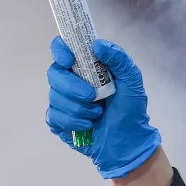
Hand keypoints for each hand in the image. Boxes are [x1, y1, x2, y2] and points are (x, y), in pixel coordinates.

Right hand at [46, 37, 160, 178]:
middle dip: (72, 86)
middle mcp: (69, 81)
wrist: (129, 142)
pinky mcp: (58, 121)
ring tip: (97, 114)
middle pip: (54, 74)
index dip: (60, 51)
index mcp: (85, 68)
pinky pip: (54, 117)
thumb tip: (98, 44)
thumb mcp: (132, 82)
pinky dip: (73, 122)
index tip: (69, 60)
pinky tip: (88, 126)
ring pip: (55, 97)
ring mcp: (62, 101)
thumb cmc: (131, 109)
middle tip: (92, 96)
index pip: (62, 50)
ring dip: (79, 108)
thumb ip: (119, 60)